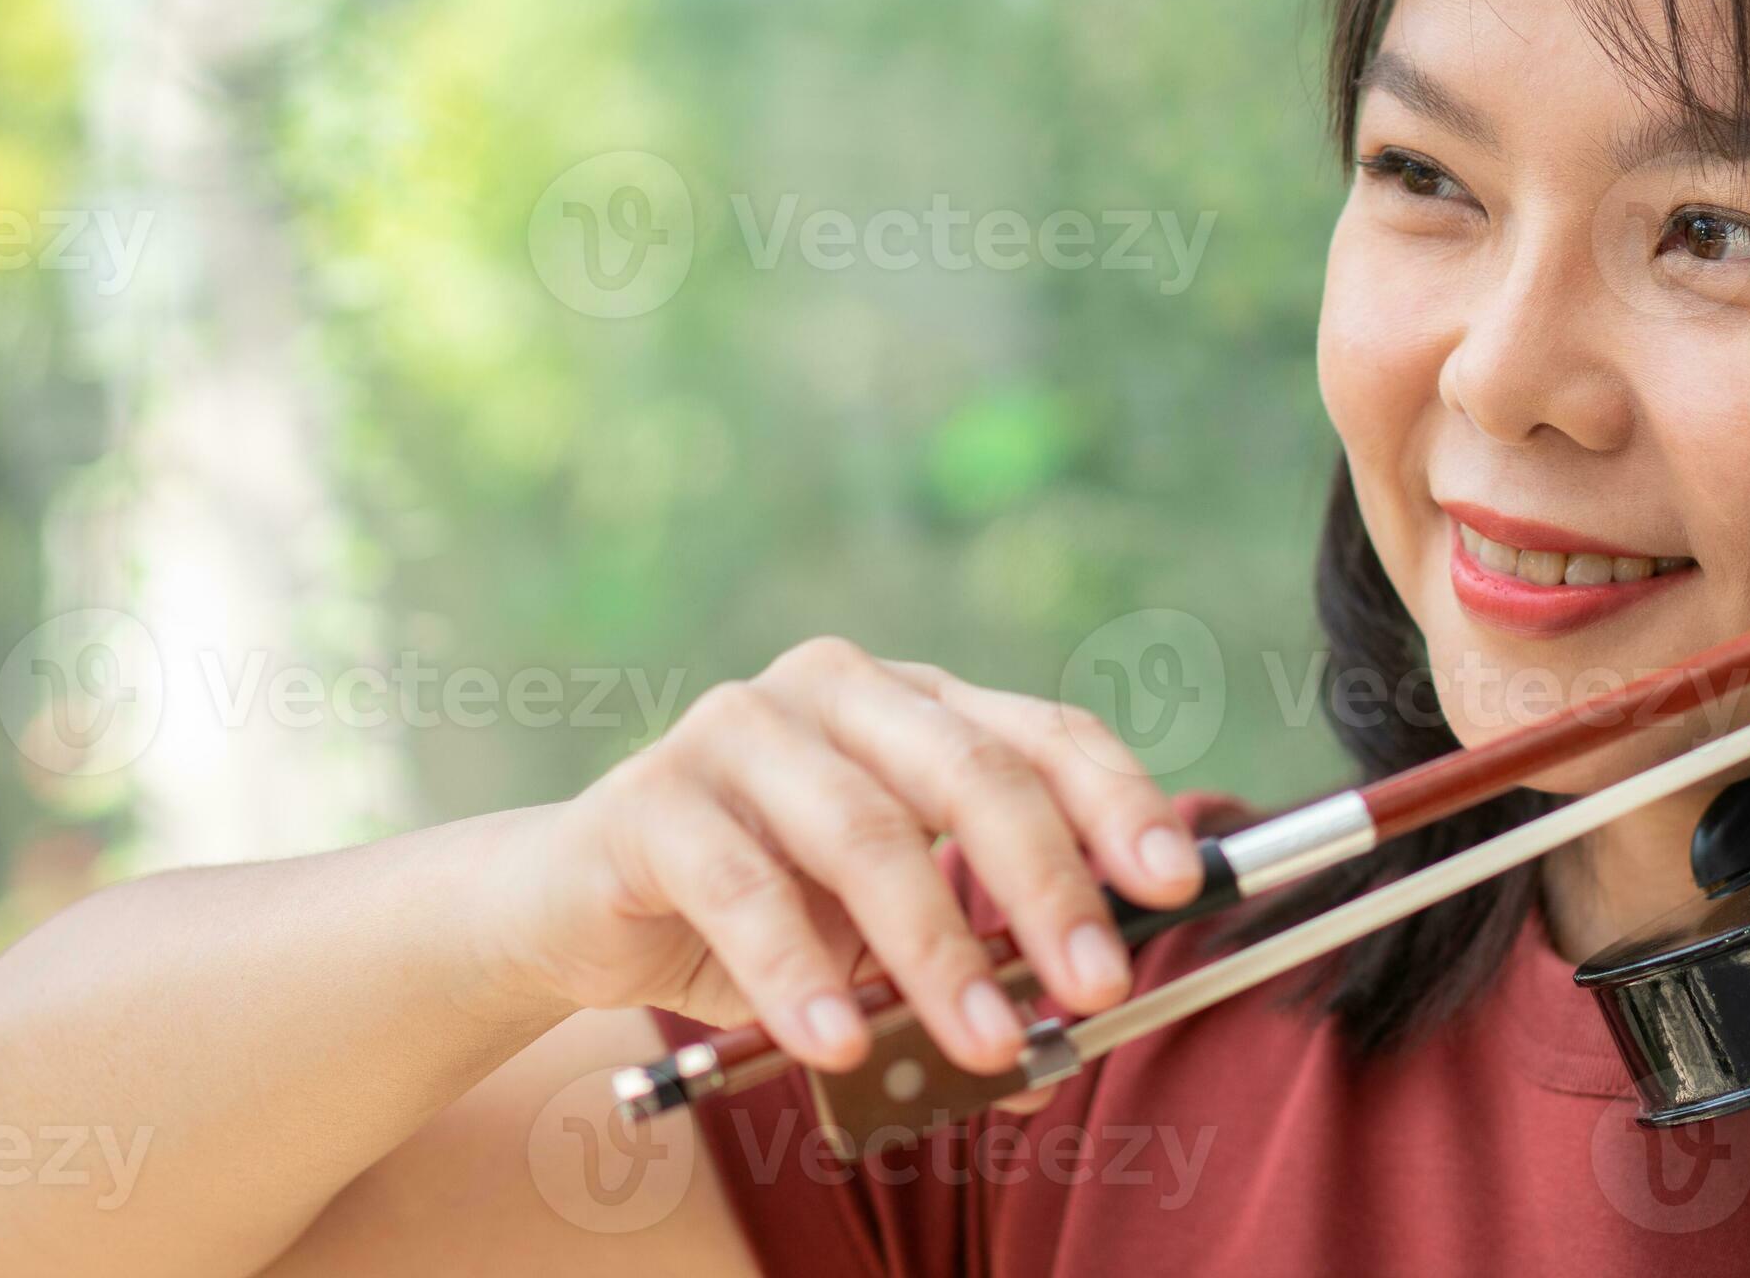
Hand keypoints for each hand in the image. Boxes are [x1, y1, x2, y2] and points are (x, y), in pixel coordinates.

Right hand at [467, 638, 1204, 1078]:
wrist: (574, 907)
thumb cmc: (756, 914)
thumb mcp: (877, 946)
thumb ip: (965, 978)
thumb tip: (1053, 1057)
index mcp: (916, 705)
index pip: (1043, 733)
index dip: (1117, 804)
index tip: (1175, 884)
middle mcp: (838, 691)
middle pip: (971, 772)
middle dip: (1047, 886)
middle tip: (1096, 986)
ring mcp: (739, 729)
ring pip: (865, 834)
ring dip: (934, 952)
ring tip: (980, 1043)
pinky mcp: (651, 796)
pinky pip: (741, 888)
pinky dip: (797, 972)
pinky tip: (834, 1041)